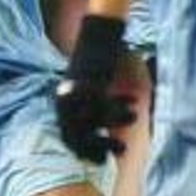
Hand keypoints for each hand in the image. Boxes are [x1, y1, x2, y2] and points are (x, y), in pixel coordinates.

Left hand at [55, 14, 135, 162]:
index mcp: (62, 103)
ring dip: (114, 126)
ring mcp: (75, 90)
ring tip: (131, 127)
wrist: (96, 34)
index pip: (67, 135)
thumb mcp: (91, 90)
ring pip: (94, 120)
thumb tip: (102, 134)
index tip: (99, 161)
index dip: (82, 150)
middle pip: (76, 133)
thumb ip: (92, 112)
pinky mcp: (89, 80)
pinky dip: (119, 108)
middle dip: (97, 146)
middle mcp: (65, 99)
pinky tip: (133, 106)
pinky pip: (105, 103)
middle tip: (114, 155)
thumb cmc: (97, 64)